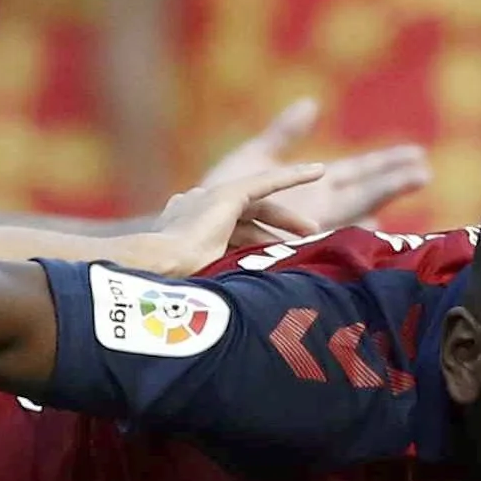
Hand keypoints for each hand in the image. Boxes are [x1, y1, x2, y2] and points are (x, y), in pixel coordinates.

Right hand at [144, 158, 327, 273]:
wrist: (161, 268)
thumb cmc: (177, 290)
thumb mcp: (204, 286)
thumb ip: (222, 282)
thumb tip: (240, 307)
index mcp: (184, 228)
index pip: (227, 233)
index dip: (253, 243)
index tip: (273, 257)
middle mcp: (196, 207)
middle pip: (247, 218)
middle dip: (276, 231)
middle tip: (304, 243)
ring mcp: (211, 198)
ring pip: (261, 204)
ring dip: (290, 218)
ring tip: (315, 231)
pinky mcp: (228, 193)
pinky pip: (268, 182)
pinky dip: (293, 177)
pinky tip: (318, 174)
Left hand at [192, 97, 435, 240]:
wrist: (194, 221)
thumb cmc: (221, 194)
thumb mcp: (258, 156)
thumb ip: (285, 133)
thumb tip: (312, 104)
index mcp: (314, 187)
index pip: (358, 173)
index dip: (387, 164)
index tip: (415, 154)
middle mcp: (317, 208)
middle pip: (366, 191)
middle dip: (394, 180)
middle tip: (426, 169)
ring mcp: (308, 224)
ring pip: (354, 209)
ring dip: (381, 199)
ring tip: (409, 189)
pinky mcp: (293, 237)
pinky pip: (328, 232)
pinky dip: (352, 229)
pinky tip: (374, 225)